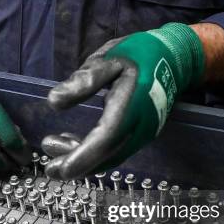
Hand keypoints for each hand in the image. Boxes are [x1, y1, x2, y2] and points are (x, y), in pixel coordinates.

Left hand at [42, 23, 204, 179]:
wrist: (174, 59)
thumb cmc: (139, 54)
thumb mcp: (109, 59)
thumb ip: (84, 80)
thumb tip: (53, 102)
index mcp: (131, 106)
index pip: (105, 139)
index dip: (82, 157)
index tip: (59, 169)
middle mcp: (141, 127)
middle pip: (106, 156)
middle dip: (76, 165)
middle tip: (49, 167)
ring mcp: (144, 134)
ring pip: (111, 157)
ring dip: (82, 159)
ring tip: (53, 146)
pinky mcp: (141, 135)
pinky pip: (115, 151)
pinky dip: (93, 153)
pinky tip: (74, 142)